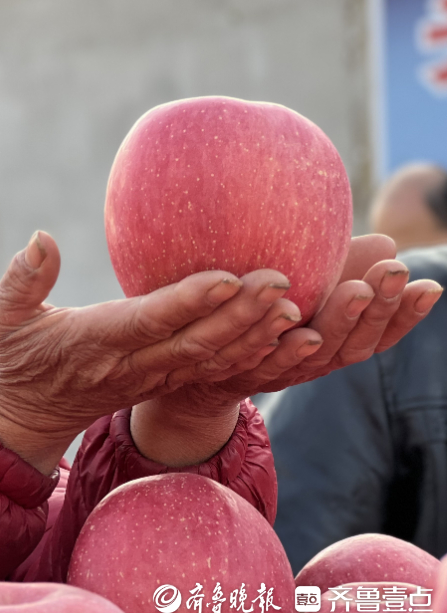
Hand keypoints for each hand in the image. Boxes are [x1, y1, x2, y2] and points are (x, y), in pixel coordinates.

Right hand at [0, 231, 301, 474]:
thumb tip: (41, 238)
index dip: (189, 302)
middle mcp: (132, 365)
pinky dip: (252, 355)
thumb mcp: (0, 316)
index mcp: (95, 341)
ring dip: (256, 337)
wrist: (29, 416)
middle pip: (195, 343)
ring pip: (212, 360)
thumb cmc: (15, 356)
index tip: (229, 276)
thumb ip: (21, 279)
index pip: (148, 321)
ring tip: (297, 306)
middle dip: (240, 315)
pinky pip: (214, 371)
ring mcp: (153, 379)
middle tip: (282, 282)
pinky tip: (286, 334)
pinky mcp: (165, 382)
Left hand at [130, 234, 443, 465]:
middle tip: (392, 273)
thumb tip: (385, 240)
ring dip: (338, 321)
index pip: (376, 334)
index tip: (431, 287)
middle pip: (351, 345)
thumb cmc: (252, 316)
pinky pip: (260, 361)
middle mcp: (306, 363)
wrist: (189, 359)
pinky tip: (298, 326)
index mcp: (328, 343)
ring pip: (312, 353)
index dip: (405, 315)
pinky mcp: (234, 371)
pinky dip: (284, 347)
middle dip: (377, 309)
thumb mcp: (300, 289)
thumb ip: (335, 269)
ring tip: (356, 289)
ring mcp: (272, 371)